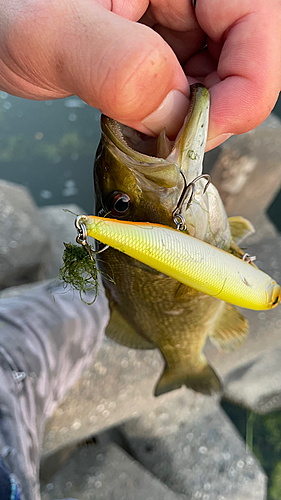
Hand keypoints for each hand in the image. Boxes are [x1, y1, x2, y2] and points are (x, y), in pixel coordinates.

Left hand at [0, 0, 279, 149]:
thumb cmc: (4, 8)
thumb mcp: (47, 31)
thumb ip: (114, 65)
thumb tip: (174, 112)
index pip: (256, 16)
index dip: (248, 83)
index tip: (203, 130)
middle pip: (245, 50)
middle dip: (219, 106)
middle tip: (177, 139)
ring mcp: (175, 13)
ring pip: (221, 73)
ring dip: (196, 114)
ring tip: (152, 128)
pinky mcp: (162, 41)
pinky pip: (191, 82)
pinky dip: (176, 113)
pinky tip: (146, 119)